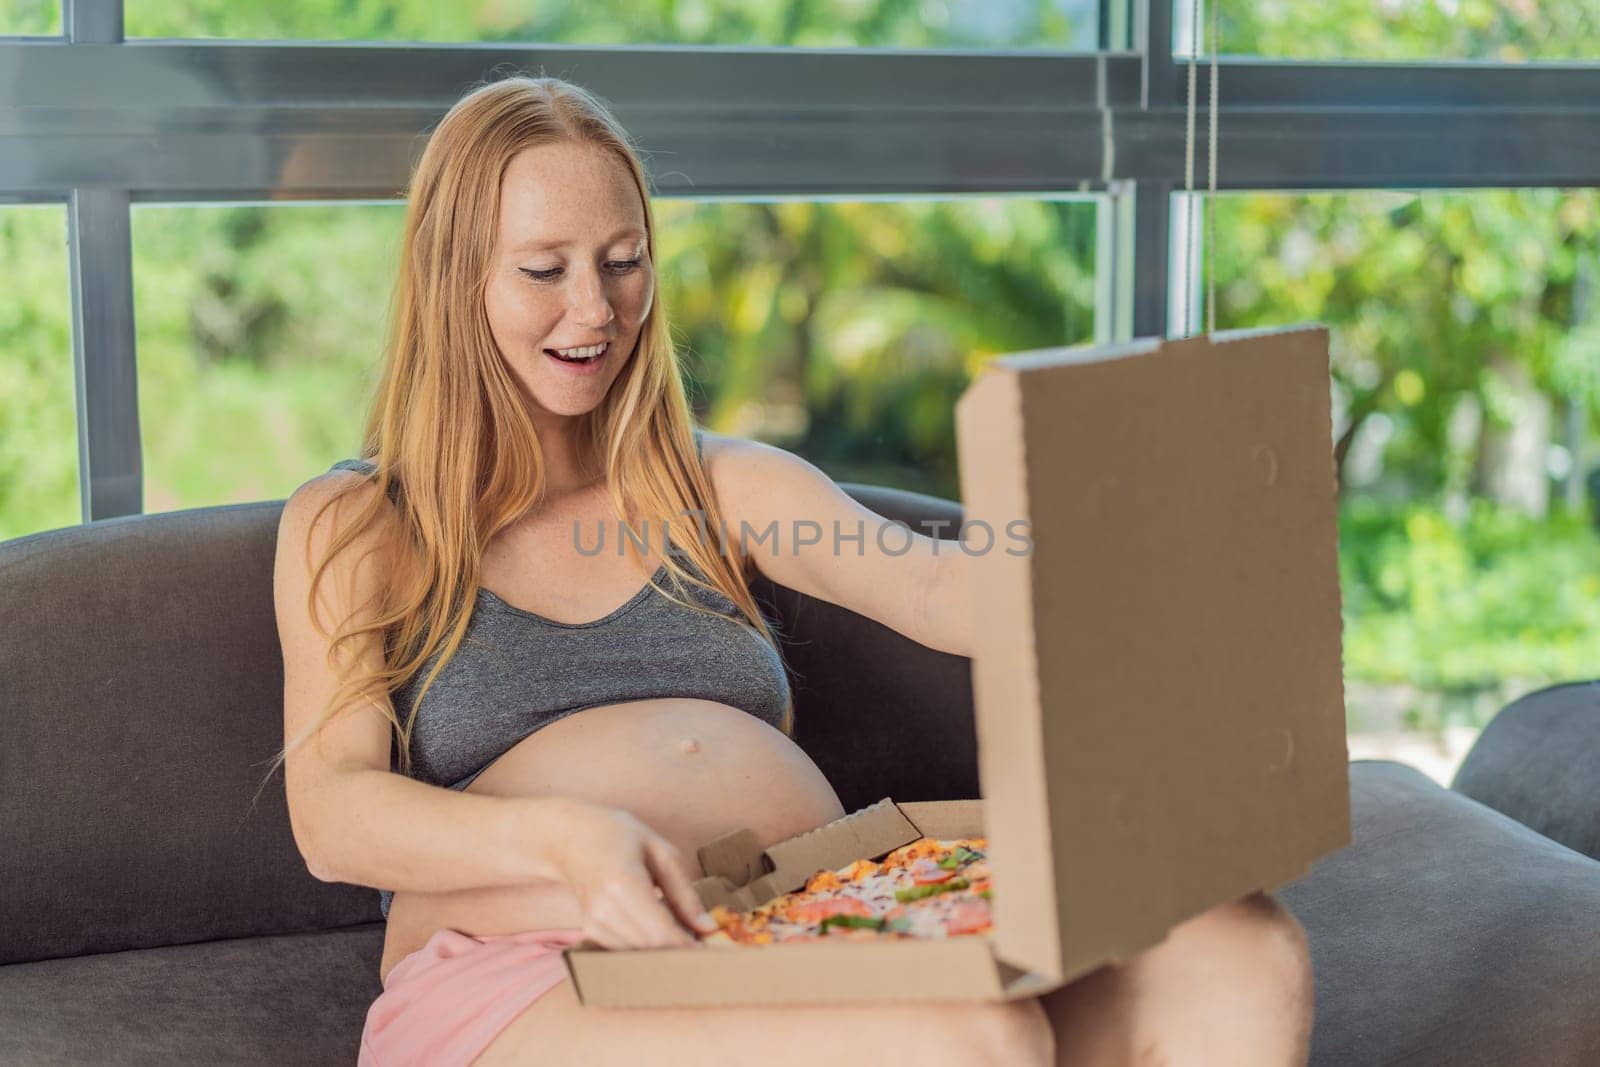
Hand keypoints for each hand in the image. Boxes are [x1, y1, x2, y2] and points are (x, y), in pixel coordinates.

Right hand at [552, 801, 718, 948]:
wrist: (571, 838)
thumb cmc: (619, 836)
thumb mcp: (660, 851)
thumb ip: (684, 892)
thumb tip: (708, 927)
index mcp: (624, 883)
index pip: (662, 933)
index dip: (690, 949)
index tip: (715, 953)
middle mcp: (604, 909)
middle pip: (651, 950)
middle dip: (682, 954)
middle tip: (708, 948)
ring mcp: (593, 924)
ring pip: (639, 956)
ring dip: (665, 952)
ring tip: (686, 936)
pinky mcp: (590, 932)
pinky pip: (626, 951)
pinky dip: (647, 947)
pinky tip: (660, 931)